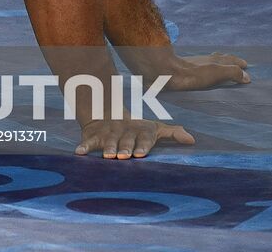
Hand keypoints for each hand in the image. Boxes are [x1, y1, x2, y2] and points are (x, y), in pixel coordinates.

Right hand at [76, 115, 193, 158]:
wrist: (107, 113)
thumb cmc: (136, 129)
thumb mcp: (154, 128)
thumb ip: (172, 133)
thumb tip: (192, 140)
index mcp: (140, 130)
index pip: (143, 137)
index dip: (142, 145)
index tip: (141, 155)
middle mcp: (124, 130)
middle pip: (125, 140)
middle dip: (125, 148)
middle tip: (124, 157)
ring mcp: (108, 132)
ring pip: (108, 140)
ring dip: (107, 148)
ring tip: (107, 157)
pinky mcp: (93, 135)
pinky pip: (88, 141)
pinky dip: (83, 147)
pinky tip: (79, 154)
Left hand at [162, 52, 250, 91]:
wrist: (165, 72)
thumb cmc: (192, 74)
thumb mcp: (216, 72)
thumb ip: (232, 73)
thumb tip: (247, 77)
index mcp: (214, 61)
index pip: (229, 60)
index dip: (237, 62)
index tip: (245, 64)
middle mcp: (204, 60)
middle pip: (219, 59)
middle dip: (228, 62)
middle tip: (235, 63)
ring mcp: (193, 64)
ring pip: (208, 62)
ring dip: (216, 65)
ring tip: (220, 68)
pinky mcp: (183, 70)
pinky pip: (199, 69)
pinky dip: (205, 70)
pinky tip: (200, 74)